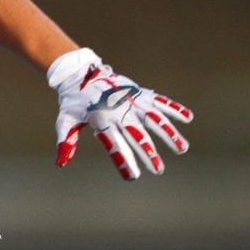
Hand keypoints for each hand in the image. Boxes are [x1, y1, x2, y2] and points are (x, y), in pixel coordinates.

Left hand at [47, 48, 193, 179]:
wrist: (80, 72)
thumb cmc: (73, 101)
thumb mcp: (65, 119)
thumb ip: (66, 140)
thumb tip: (60, 163)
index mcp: (101, 120)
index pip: (114, 145)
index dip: (123, 161)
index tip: (133, 177)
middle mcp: (119, 111)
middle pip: (137, 135)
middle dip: (148, 153)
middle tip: (159, 170)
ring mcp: (131, 100)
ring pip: (154, 118)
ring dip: (169, 133)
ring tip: (182, 148)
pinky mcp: (139, 92)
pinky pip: (160, 100)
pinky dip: (174, 108)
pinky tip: (188, 118)